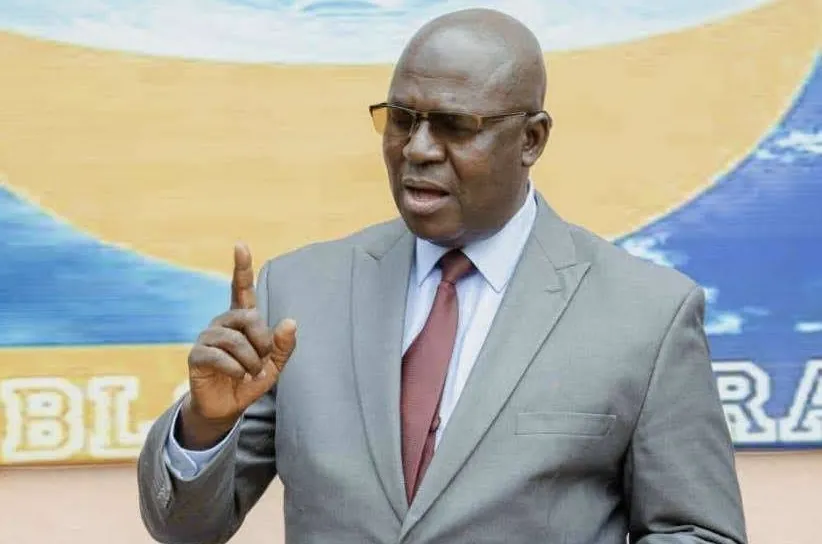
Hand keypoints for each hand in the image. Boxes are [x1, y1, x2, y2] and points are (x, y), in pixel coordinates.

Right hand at [178, 243, 296, 448]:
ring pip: (234, 339)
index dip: (241, 267)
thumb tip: (291, 322)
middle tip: (263, 360)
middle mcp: (222, 323)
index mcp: (241, 320)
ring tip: (251, 372)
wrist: (226, 408)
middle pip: (248, 317)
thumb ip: (283, 345)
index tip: (240, 245)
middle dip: (262, 341)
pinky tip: (239, 376)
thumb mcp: (273, 365)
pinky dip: (236, 368)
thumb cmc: (250, 380)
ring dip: (250, 360)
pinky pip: (219, 356)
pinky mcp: (197, 355)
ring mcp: (207, 337)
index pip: (241, 289)